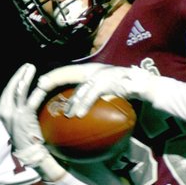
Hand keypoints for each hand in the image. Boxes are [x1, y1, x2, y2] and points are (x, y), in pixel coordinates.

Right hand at [0, 63, 66, 181]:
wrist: (28, 151)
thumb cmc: (24, 134)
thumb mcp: (15, 119)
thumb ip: (16, 106)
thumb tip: (22, 92)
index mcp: (1, 110)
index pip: (7, 90)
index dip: (15, 79)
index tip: (22, 71)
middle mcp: (5, 111)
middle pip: (12, 87)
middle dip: (20, 75)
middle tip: (28, 66)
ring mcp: (15, 114)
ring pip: (20, 91)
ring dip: (26, 78)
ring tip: (31, 69)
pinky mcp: (25, 117)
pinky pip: (31, 100)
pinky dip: (37, 91)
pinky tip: (41, 85)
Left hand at [34, 63, 155, 117]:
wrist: (146, 85)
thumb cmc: (124, 90)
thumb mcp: (104, 92)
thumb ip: (90, 96)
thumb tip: (76, 111)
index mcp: (91, 71)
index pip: (67, 72)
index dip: (53, 76)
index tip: (39, 83)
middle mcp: (95, 70)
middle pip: (68, 73)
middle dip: (53, 79)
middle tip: (39, 87)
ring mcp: (103, 74)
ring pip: (82, 86)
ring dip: (72, 100)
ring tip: (65, 114)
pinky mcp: (111, 82)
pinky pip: (94, 93)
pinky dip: (85, 103)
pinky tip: (78, 114)